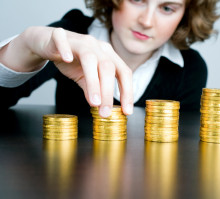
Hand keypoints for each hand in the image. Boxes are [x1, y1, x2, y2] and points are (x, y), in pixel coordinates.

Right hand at [2, 27, 133, 116]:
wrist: (48, 42)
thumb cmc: (72, 60)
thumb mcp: (85, 77)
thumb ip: (93, 89)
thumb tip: (100, 107)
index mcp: (108, 55)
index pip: (123, 72)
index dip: (127, 92)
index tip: (127, 111)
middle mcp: (97, 46)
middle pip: (108, 67)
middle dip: (109, 92)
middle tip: (105, 112)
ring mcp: (79, 41)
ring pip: (89, 58)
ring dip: (93, 80)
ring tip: (94, 101)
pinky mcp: (59, 37)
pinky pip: (62, 40)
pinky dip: (65, 49)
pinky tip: (67, 59)